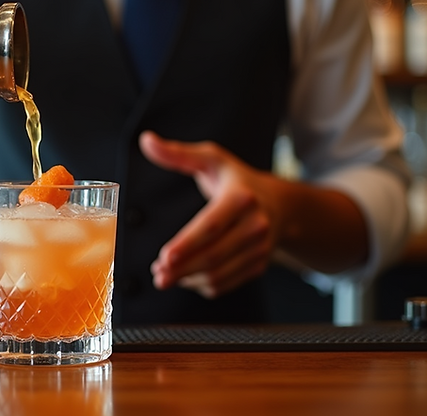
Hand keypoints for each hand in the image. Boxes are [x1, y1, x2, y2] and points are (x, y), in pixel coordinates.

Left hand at [139, 131, 286, 298]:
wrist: (280, 204)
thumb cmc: (236, 179)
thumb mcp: (211, 159)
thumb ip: (177, 153)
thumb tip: (146, 140)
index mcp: (241, 198)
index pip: (211, 226)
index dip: (187, 244)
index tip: (163, 257)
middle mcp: (255, 224)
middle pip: (213, 255)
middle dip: (181, 268)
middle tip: (157, 274)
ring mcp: (260, 247)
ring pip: (219, 273)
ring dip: (189, 279)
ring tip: (164, 277)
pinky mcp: (259, 264)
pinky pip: (227, 283)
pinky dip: (203, 285)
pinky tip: (186, 278)